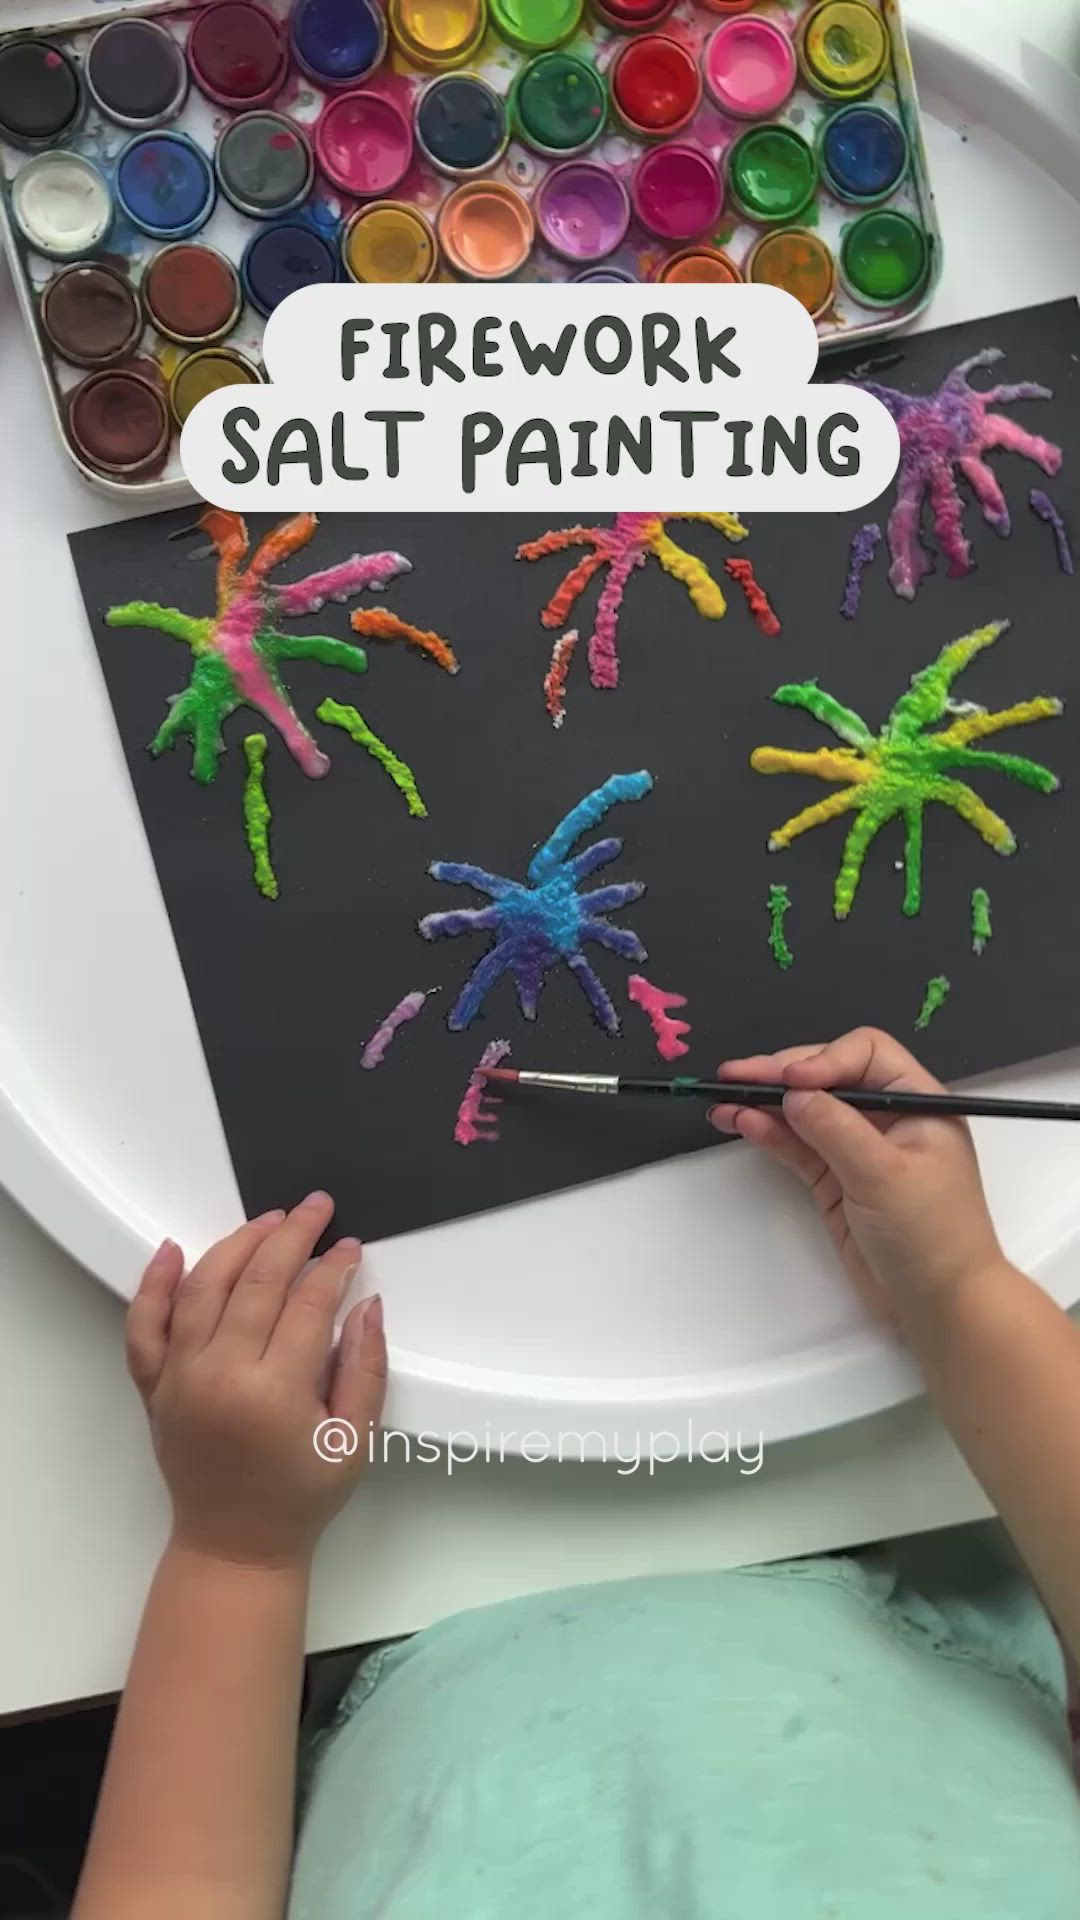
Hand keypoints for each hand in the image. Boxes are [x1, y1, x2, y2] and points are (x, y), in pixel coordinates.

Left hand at [125, 1193, 386, 1568]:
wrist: (235, 1545)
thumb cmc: (301, 1496)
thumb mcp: (353, 1440)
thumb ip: (365, 1369)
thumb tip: (367, 1303)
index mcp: (274, 1392)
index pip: (308, 1304)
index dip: (333, 1268)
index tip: (351, 1246)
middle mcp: (220, 1375)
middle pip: (257, 1283)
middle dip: (292, 1237)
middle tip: (317, 1208)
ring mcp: (180, 1378)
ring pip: (202, 1290)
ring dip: (236, 1245)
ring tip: (268, 1220)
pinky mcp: (154, 1387)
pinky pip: (143, 1327)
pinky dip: (152, 1285)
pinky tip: (174, 1250)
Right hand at [709, 1028, 1008, 1326]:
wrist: (940, 1305)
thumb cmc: (930, 1234)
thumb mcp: (886, 1176)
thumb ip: (837, 1130)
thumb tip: (792, 1092)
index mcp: (917, 1102)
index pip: (866, 1055)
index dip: (824, 1058)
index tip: (790, 1082)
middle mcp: (887, 1118)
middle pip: (828, 1077)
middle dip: (782, 1074)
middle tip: (734, 1077)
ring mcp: (858, 1149)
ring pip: (806, 1111)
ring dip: (765, 1103)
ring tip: (721, 1101)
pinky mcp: (835, 1180)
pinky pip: (798, 1145)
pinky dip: (770, 1132)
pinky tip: (741, 1123)